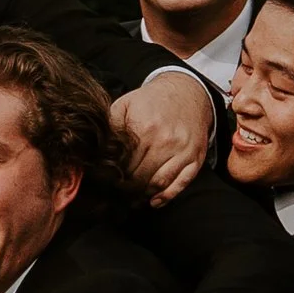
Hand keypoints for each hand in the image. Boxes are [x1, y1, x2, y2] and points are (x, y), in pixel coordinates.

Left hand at [111, 67, 214, 200]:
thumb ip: (111, 125)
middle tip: (117, 193)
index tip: (106, 181)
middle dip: (125, 188)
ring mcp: (182, 151)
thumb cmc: (153, 100)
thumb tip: (97, 149)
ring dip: (143, 195)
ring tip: (132, 198)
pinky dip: (166, 197)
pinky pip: (180, 184)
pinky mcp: (195, 158)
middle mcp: (165, 140)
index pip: (123, 163)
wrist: (188, 91)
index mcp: (144, 127)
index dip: (112, 175)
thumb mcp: (127, 104)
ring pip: (158, 184)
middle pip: (138, 177)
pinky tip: (154, 201)